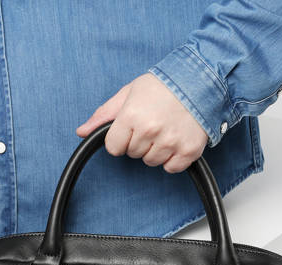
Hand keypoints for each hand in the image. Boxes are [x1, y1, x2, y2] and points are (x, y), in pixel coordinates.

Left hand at [76, 73, 208, 172]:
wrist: (200, 80)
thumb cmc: (163, 85)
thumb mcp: (128, 93)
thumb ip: (104, 115)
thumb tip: (81, 132)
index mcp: (132, 115)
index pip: (113, 147)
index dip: (120, 139)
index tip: (130, 128)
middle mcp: (150, 130)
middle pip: (133, 154)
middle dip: (139, 142)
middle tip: (152, 123)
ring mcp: (171, 142)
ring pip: (151, 162)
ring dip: (155, 150)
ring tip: (165, 130)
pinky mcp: (188, 150)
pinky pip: (171, 168)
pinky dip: (172, 159)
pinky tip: (176, 140)